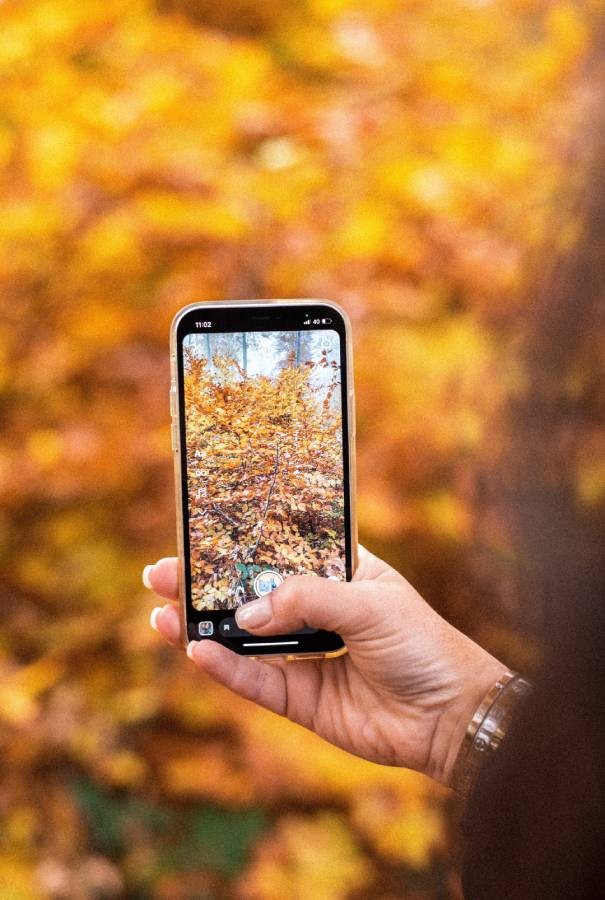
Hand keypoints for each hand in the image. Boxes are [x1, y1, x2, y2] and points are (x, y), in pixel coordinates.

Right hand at [144, 546, 506, 786]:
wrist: (453, 715)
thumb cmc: (422, 643)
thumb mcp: (367, 603)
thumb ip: (305, 601)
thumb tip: (244, 613)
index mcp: (339, 575)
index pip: (279, 553)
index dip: (240, 545)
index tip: (199, 534)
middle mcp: (318, 612)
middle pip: (251, 596)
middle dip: (206, 585)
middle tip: (159, 575)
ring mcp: (308, 656)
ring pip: (245, 639)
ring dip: (204, 628)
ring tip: (162, 615)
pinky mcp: (303, 700)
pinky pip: (257, 681)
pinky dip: (227, 669)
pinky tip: (197, 653)